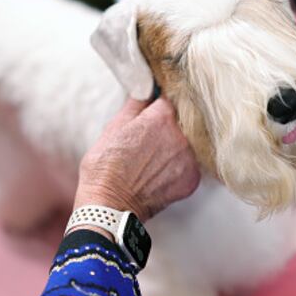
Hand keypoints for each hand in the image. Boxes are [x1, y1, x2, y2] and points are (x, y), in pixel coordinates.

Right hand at [73, 97, 200, 224]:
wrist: (109, 206)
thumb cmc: (104, 168)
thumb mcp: (112, 128)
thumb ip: (134, 105)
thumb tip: (144, 88)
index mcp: (161, 119)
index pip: (168, 101)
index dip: (157, 109)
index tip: (149, 118)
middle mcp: (180, 137)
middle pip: (180, 124)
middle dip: (166, 130)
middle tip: (146, 144)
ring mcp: (188, 160)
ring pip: (186, 145)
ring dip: (173, 149)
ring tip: (151, 162)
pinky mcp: (192, 181)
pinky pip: (189, 167)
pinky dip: (177, 170)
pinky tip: (159, 175)